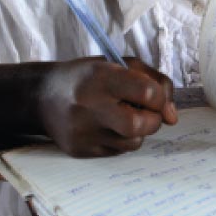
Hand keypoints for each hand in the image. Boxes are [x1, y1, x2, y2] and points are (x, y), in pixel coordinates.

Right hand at [37, 57, 175, 157]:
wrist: (43, 96)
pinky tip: (107, 126)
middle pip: (140, 125)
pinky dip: (121, 139)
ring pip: (133, 143)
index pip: (146, 92)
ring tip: (122, 116)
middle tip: (147, 113)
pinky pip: (117, 152)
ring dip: (138, 131)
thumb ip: (154, 81)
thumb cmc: (89, 76)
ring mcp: (83, 131)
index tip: (155, 96)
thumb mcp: (120, 64)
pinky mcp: (80, 150)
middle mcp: (89, 105)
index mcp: (101, 76)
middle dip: (153, 120)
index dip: (160, 97)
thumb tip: (172, 117)